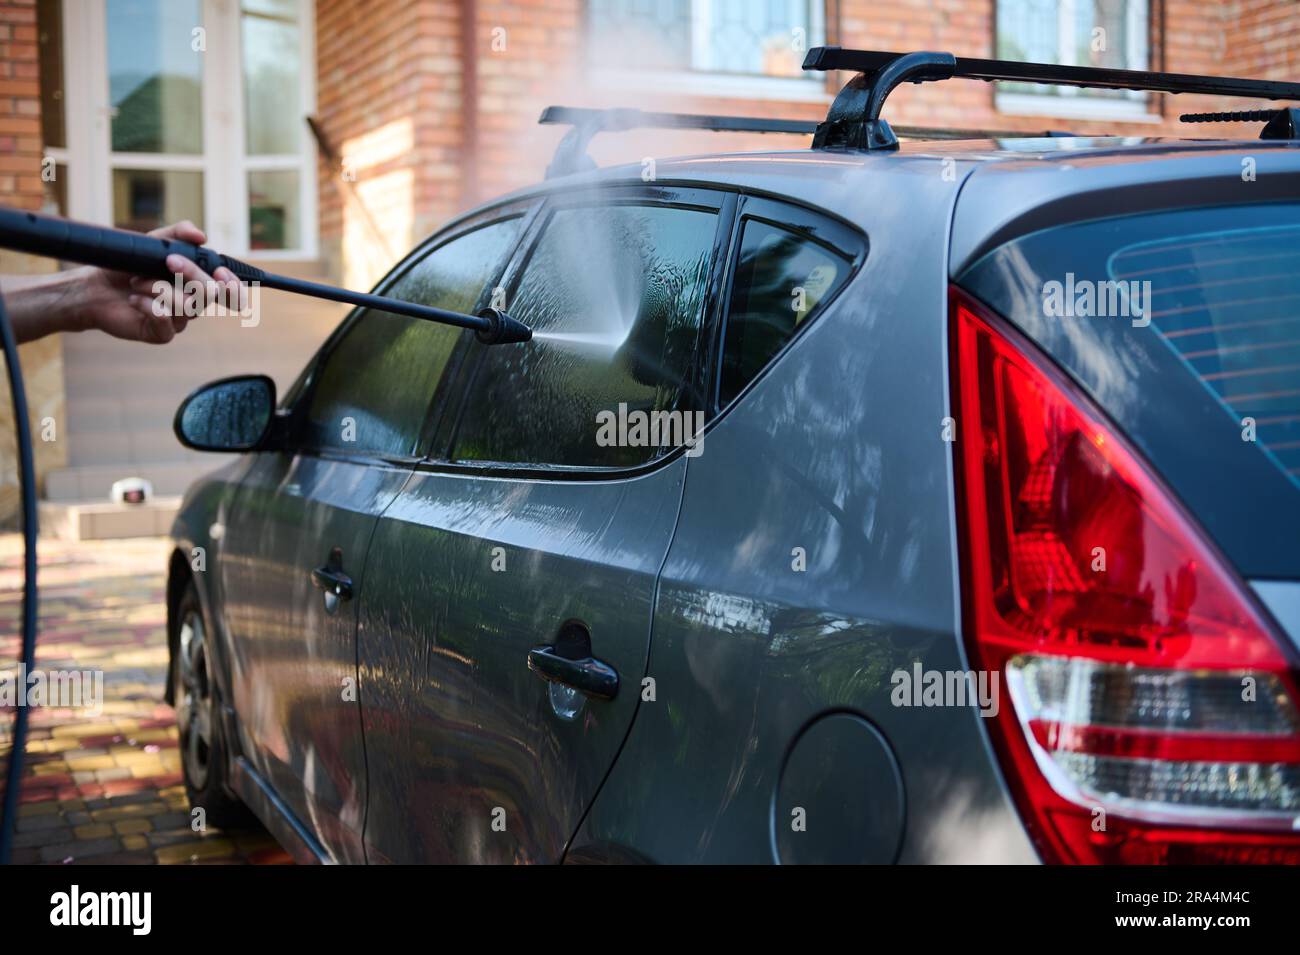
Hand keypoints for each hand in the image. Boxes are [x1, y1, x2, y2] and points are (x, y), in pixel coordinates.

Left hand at [86, 220, 244, 343]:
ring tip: (137, 282)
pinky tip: (134, 300)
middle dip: (190, 274)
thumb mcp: (153, 242)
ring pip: (187, 307)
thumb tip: (202, 236)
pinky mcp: (161, 334)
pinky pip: (166, 322)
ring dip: (159, 288)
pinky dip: (149, 306)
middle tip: (168, 261)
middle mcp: (192, 303)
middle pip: (210, 294)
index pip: (227, 289)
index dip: (232, 284)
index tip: (220, 271)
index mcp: (196, 283)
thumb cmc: (126, 266)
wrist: (94, 287)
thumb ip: (178, 234)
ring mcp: (178, 320)